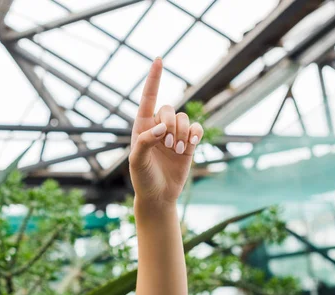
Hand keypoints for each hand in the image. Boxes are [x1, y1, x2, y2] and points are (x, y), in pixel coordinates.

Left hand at [128, 57, 203, 208]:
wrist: (158, 195)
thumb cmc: (143, 178)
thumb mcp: (138, 161)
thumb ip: (146, 141)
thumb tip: (162, 128)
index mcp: (142, 127)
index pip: (148, 98)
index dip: (154, 79)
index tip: (159, 59)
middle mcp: (158, 127)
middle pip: (169, 108)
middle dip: (171, 123)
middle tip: (168, 144)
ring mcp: (174, 135)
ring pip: (184, 118)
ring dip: (183, 133)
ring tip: (177, 150)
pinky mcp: (189, 144)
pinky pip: (197, 128)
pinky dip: (195, 134)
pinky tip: (191, 145)